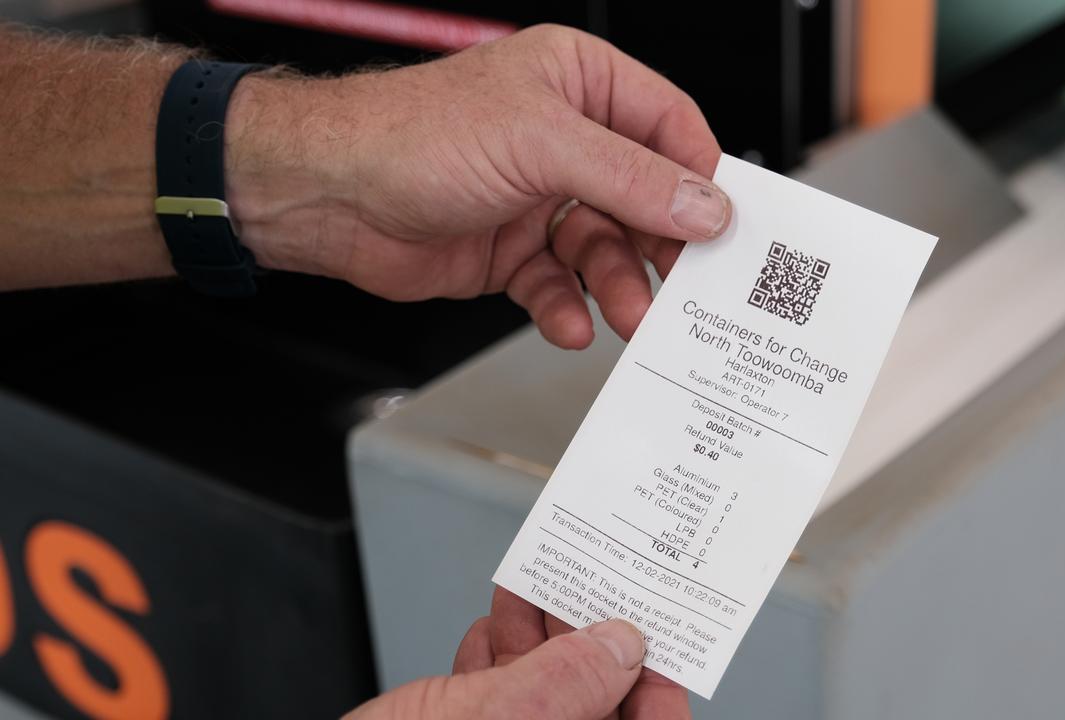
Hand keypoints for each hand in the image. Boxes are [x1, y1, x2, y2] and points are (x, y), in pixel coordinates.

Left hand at [225, 25, 730, 347]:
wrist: (325, 195)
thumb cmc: (410, 136)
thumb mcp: (541, 144)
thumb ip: (631, 178)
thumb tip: (705, 205)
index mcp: (579, 84)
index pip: (669, 128)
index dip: (700, 179)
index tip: (725, 229)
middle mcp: (564, 140)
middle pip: (644, 200)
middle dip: (661, 248)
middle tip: (683, 290)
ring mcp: (538, 200)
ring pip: (606, 251)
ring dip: (617, 287)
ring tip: (628, 316)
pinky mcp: (513, 253)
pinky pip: (559, 286)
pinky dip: (566, 309)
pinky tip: (568, 323)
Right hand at [343, 588, 689, 719]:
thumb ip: (567, 683)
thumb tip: (618, 646)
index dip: (659, 685)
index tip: (652, 633)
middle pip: (597, 708)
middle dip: (590, 645)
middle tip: (589, 589)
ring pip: (545, 702)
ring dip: (539, 642)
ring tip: (535, 590)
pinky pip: (497, 708)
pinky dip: (496, 663)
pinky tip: (492, 630)